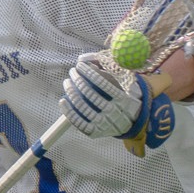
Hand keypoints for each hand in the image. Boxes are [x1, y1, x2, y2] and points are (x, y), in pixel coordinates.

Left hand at [60, 53, 174, 152]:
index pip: (103, 83)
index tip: (79, 65)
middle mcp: (114, 112)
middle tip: (72, 72)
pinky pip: (79, 122)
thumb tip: (83, 60)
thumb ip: (105, 67)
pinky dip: (68, 111)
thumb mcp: (122, 80)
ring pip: (83, 107)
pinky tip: (63, 100)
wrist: (130, 121)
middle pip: (91, 94)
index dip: (88, 72)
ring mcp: (104, 124)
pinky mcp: (95, 132)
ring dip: (71, 92)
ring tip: (67, 82)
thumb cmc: (123, 94)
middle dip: (78, 80)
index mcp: (123, 99)